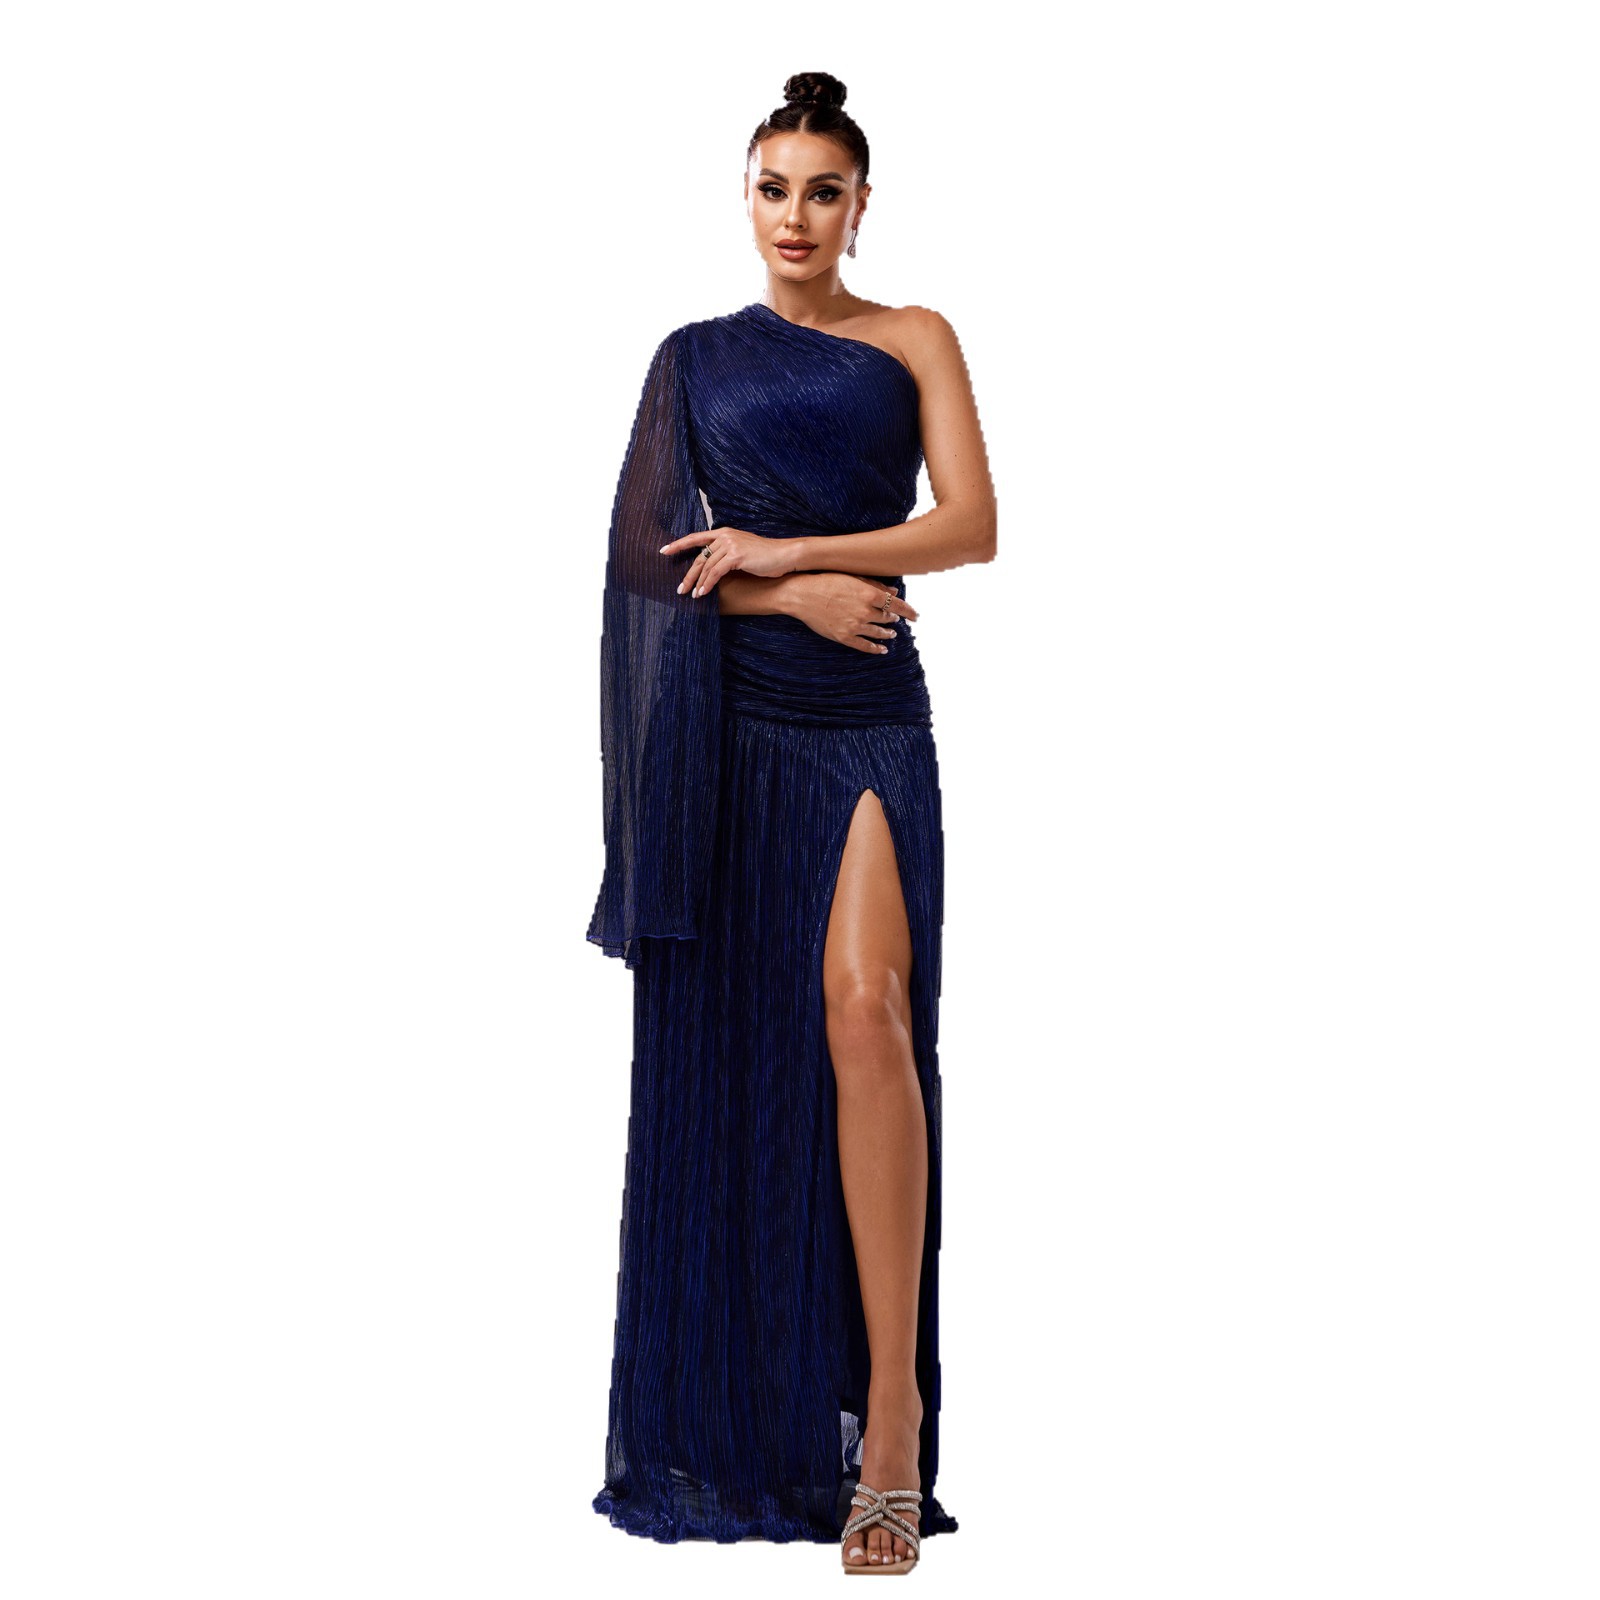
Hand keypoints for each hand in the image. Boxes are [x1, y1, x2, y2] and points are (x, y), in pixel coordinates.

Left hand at [660, 525, 796, 596]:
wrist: (784, 555)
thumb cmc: (765, 557)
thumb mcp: (741, 552)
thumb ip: (725, 554)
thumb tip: (710, 568)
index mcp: (724, 533)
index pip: (695, 537)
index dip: (678, 544)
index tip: (663, 551)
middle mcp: (725, 535)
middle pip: (699, 556)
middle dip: (688, 574)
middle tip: (679, 589)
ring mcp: (731, 544)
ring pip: (706, 566)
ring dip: (697, 583)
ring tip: (692, 596)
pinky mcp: (736, 555)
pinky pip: (716, 572)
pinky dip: (708, 584)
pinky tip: (704, 593)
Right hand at [786, 572, 918, 654]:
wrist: (802, 594)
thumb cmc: (826, 581)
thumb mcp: (852, 577)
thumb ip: (875, 585)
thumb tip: (894, 590)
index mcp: (868, 594)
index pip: (896, 604)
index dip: (908, 611)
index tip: (915, 615)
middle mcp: (865, 611)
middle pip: (887, 618)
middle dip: (894, 619)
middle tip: (897, 620)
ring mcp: (855, 625)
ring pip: (879, 632)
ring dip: (888, 633)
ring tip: (892, 633)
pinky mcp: (844, 636)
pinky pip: (865, 645)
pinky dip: (876, 648)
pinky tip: (882, 649)